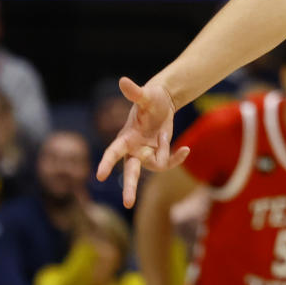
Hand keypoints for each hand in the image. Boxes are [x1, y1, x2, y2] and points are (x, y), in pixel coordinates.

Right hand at [96, 77, 188, 207]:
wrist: (162, 103)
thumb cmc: (150, 98)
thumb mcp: (146, 96)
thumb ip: (135, 92)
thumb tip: (123, 80)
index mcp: (125, 137)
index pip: (113, 152)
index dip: (107, 163)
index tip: (99, 175)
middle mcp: (133, 149)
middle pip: (130, 171)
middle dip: (129, 187)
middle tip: (127, 204)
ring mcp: (145, 153)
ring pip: (153, 167)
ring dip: (165, 157)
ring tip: (174, 142)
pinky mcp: (158, 154)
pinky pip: (166, 162)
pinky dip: (176, 158)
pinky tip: (186, 149)